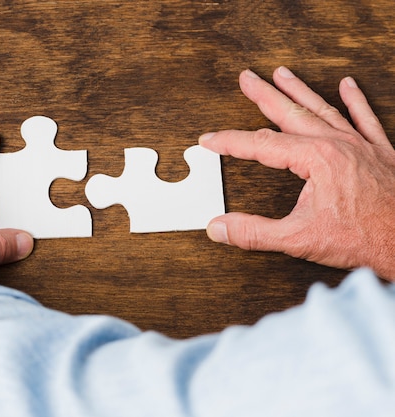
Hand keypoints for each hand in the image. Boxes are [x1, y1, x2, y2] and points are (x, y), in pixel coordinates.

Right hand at [200, 67, 394, 279]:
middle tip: (247, 79)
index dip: (230, 142)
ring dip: (299, 90)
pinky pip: (365, 118)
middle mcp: (337, 145)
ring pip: (323, 109)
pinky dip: (355, 101)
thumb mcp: (298, 239)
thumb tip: (220, 228)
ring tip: (282, 74)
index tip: (210, 140)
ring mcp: (360, 146)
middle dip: (264, 95)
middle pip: (290, 113)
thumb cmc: (364, 238)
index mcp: (316, 160)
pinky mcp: (380, 153)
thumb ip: (254, 232)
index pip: (261, 145)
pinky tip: (348, 85)